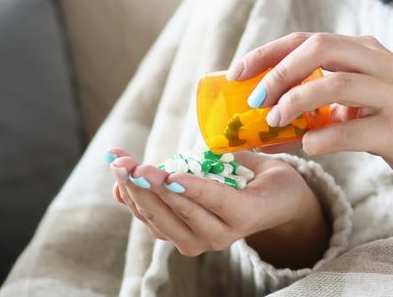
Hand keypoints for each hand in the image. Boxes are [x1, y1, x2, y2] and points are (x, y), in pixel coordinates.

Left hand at [107, 148, 328, 268]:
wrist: (274, 206)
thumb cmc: (269, 180)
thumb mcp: (262, 165)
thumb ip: (230, 159)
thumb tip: (193, 151)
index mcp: (246, 215)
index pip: (215, 200)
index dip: (191, 188)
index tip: (169, 174)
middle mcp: (220, 236)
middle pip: (179, 212)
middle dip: (151, 186)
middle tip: (131, 164)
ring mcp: (197, 241)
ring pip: (159, 219)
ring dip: (134, 191)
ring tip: (118, 162)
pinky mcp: (179, 238)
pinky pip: (151, 221)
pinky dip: (132, 200)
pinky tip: (120, 179)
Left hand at [227, 32, 392, 202]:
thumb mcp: (367, 104)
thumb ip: (326, 107)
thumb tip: (268, 126)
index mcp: (367, 53)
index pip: (307, 40)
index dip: (267, 53)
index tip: (238, 73)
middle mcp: (379, 65)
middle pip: (318, 48)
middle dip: (276, 71)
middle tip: (254, 100)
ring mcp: (392, 95)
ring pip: (334, 82)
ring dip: (295, 101)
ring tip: (275, 122)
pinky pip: (351, 131)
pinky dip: (322, 139)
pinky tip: (309, 148)